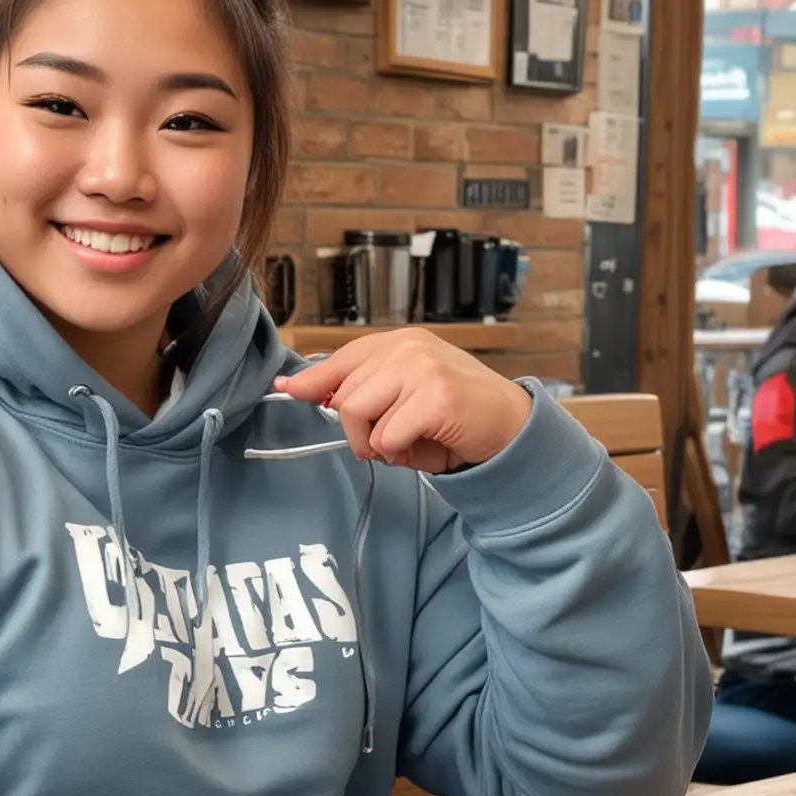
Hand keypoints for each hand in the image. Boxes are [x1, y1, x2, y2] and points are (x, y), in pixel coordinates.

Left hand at [275, 329, 531, 472]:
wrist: (509, 427)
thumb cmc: (453, 417)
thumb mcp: (403, 398)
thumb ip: (362, 392)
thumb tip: (307, 391)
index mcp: (400, 342)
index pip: (343, 359)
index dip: (312, 379)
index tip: (287, 388)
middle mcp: (408, 347)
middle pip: (343, 396)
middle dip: (356, 430)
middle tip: (387, 440)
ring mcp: (422, 368)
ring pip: (356, 414)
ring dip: (374, 443)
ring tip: (404, 443)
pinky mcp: (435, 397)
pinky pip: (387, 436)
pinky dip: (398, 453)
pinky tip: (424, 445)